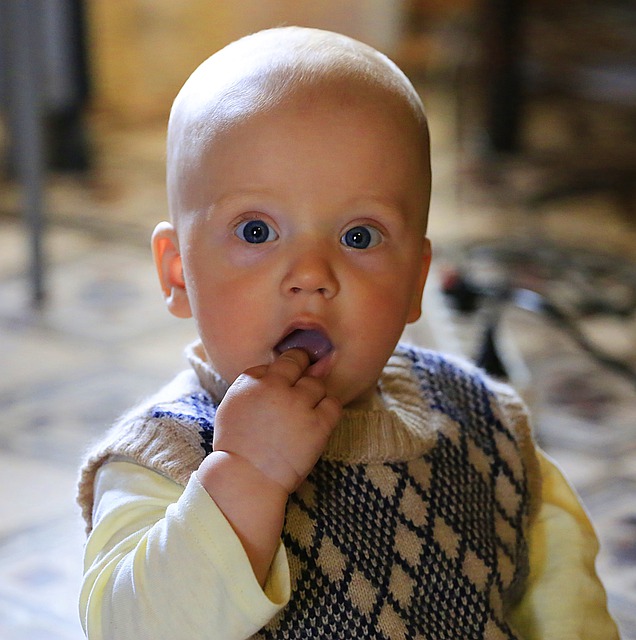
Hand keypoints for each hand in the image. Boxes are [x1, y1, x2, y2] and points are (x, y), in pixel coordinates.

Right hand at [212, 349, 341, 493]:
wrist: (247, 478)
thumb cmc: (236, 445)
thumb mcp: (232, 404)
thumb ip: (251, 381)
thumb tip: (272, 368)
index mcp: (254, 382)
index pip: (282, 359)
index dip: (290, 364)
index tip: (293, 371)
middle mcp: (278, 388)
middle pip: (300, 364)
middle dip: (302, 372)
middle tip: (300, 387)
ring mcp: (300, 406)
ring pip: (317, 384)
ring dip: (313, 393)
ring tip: (305, 410)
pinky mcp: (318, 425)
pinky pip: (333, 404)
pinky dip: (328, 408)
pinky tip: (319, 418)